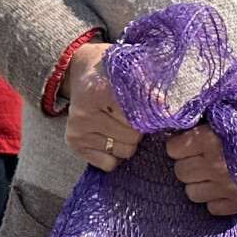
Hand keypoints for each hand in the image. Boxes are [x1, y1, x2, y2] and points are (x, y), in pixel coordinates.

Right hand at [61, 43, 140, 171]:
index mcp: (98, 92)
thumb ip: (146, 91)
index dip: (148, 117)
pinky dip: (114, 155)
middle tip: (131, 117)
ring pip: (123, 152)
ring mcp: (78, 130)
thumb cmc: (112, 74)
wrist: (82, 73)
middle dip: (138, 130)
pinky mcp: (74, 142)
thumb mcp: (130, 74)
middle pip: (132, 138)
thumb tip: (162, 109)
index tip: (150, 112)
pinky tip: (109, 137)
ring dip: (127, 143)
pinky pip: (108, 164)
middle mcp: (84, 113)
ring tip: (119, 125)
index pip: (137, 119)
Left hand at [169, 125, 236, 215]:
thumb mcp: (232, 118)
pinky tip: (224, 189)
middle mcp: (214, 165)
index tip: (190, 144)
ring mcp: (226, 187)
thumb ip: (208, 120)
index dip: (180, 146)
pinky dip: (215, 200)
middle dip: (187, 165)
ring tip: (210, 176)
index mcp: (210, 139)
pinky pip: (212, 208)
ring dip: (198, 185)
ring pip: (191, 192)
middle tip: (201, 160)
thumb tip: (186, 123)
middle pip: (180, 171)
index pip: (172, 148)